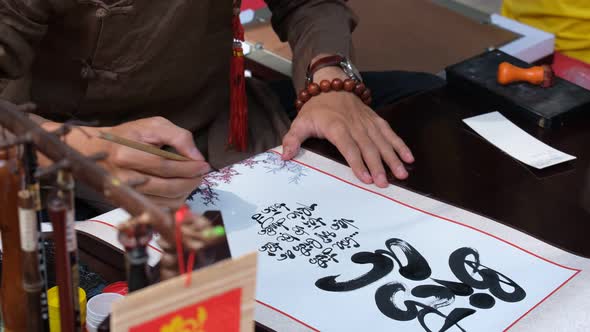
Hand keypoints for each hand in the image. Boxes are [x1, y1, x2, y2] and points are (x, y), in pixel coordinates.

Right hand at [43, 117, 209, 207]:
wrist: (96, 150)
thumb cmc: (127, 135)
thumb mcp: (152, 125)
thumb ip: (177, 136)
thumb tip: (196, 157)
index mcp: (125, 154)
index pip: (165, 166)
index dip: (188, 167)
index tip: (204, 165)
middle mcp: (123, 178)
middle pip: (166, 186)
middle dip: (190, 181)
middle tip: (201, 174)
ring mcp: (125, 194)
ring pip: (163, 201)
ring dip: (185, 192)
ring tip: (192, 180)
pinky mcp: (127, 203)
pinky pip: (158, 208)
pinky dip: (174, 201)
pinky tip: (180, 189)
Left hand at [281, 66, 413, 187]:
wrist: (331, 84)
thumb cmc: (315, 109)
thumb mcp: (300, 122)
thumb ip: (292, 139)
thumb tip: (285, 157)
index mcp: (336, 126)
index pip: (348, 146)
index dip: (357, 162)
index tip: (365, 178)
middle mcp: (355, 124)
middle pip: (368, 147)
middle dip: (378, 166)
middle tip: (384, 183)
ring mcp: (367, 122)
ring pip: (382, 141)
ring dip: (393, 158)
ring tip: (401, 174)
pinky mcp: (375, 120)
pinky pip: (390, 132)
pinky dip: (400, 144)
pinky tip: (409, 157)